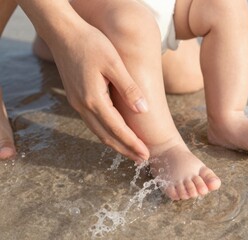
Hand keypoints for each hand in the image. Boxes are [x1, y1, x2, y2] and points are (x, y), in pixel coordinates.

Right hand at [48, 23, 149, 162]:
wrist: (63, 33)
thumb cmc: (91, 44)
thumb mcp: (114, 63)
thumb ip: (129, 89)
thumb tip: (143, 111)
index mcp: (94, 99)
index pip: (117, 129)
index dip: (133, 144)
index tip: (146, 155)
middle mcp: (83, 106)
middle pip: (106, 136)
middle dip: (125, 149)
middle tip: (142, 159)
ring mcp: (77, 104)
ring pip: (98, 131)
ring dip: (116, 143)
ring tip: (132, 151)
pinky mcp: (77, 98)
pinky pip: (93, 123)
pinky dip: (106, 132)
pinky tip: (116, 133)